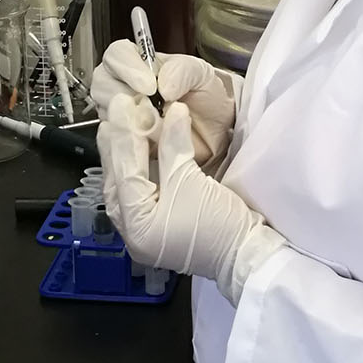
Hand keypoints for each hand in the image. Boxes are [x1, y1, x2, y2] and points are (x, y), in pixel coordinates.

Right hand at [91, 42, 237, 169]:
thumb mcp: (202, 74)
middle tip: (154, 110)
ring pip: (108, 116)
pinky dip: (135, 145)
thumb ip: (183, 70)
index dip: (127, 68)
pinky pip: (117, 144)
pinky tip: (153, 144)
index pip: (116, 55)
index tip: (150, 85)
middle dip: (127, 98)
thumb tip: (163, 85)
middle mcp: (123, 88)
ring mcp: (121, 117)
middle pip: (103, 85)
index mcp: (138, 64)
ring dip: (133, 123)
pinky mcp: (125, 144)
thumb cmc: (205, 100)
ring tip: (160, 127)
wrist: (217, 134)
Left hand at [98, 96, 283, 305]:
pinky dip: (136, 171)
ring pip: (124, 188)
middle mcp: (132, 233)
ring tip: (119, 128)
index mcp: (137, 227)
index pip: (124, 173)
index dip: (124, 137)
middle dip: (116, 147)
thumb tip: (173, 109)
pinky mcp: (156, 228)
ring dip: (122, 158)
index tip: (123, 106)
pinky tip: (135, 152)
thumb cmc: (219, 225)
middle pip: (117, 182)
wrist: (248, 255)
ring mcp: (144, 233)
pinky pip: (138, 194)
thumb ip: (174, 145)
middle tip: (114, 113)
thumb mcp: (191, 181)